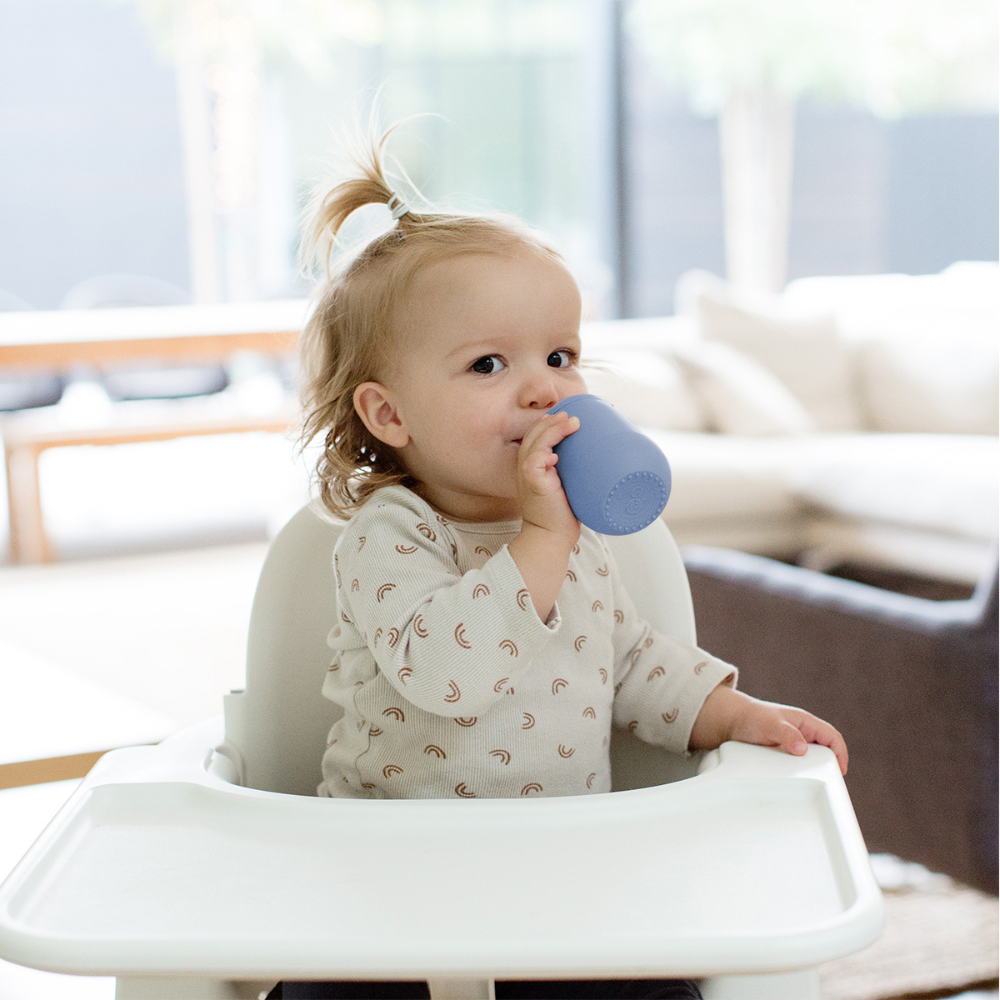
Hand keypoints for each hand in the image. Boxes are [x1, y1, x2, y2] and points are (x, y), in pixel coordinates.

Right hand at [516, 411, 580, 542]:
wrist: (551, 536)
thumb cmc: (562, 513)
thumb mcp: (567, 484)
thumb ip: (575, 469)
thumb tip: (607, 456)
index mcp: (533, 463)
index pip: (535, 434)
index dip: (549, 421)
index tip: (570, 415)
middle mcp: (527, 466)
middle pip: (534, 433)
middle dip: (553, 420)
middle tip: (573, 417)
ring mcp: (528, 476)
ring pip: (534, 444)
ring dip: (552, 430)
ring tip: (571, 423)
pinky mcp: (533, 486)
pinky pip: (532, 465)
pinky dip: (541, 456)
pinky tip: (553, 455)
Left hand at [690, 684, 848, 774]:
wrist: (730, 721)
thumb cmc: (751, 717)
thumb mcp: (770, 724)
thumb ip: (786, 734)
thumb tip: (802, 748)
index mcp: (805, 722)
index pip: (832, 737)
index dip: (840, 753)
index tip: (840, 770)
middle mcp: (802, 733)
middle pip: (825, 751)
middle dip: (829, 765)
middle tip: (828, 782)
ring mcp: (794, 743)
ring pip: (812, 759)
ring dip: (815, 770)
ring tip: (813, 784)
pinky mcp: (784, 753)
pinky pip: (798, 764)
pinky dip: (801, 772)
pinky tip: (797, 781)